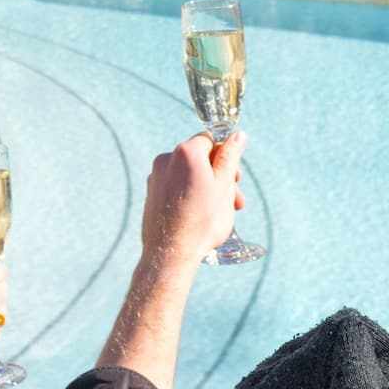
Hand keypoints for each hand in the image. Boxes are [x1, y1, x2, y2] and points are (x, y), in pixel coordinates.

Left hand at [140, 131, 246, 269]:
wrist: (171, 254)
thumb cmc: (202, 221)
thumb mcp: (224, 186)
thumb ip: (230, 157)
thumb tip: (237, 135)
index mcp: (186, 152)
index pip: (210, 141)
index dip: (226, 158)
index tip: (236, 178)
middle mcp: (166, 159)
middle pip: (200, 159)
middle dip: (220, 177)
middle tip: (235, 200)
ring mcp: (156, 177)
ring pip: (189, 175)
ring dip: (207, 189)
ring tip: (221, 212)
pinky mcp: (151, 194)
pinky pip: (176, 187)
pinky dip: (190, 196)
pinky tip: (200, 215)